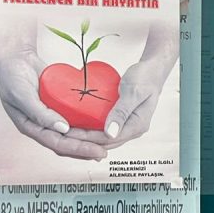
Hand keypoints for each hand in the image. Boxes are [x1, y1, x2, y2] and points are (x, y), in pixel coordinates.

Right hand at [0, 48, 106, 160]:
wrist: (16, 57)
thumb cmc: (12, 75)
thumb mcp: (22, 94)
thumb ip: (39, 113)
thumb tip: (63, 129)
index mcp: (30, 127)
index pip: (57, 144)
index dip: (78, 149)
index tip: (97, 151)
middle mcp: (42, 126)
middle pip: (68, 143)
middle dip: (87, 148)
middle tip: (106, 150)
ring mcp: (52, 117)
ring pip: (74, 134)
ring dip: (90, 139)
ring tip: (108, 142)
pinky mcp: (60, 108)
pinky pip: (76, 119)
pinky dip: (88, 124)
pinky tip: (102, 125)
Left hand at [67, 23, 178, 148]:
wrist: (152, 70)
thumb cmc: (144, 78)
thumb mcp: (133, 92)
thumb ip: (121, 112)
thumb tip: (110, 133)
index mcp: (137, 126)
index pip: (108, 139)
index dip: (87, 138)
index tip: (67, 132)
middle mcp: (132, 129)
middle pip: (105, 143)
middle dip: (83, 141)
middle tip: (60, 134)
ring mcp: (128, 125)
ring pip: (104, 138)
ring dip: (86, 137)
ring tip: (66, 131)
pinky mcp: (122, 120)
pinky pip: (105, 129)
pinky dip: (91, 129)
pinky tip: (78, 124)